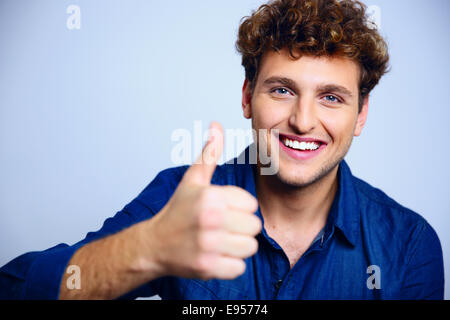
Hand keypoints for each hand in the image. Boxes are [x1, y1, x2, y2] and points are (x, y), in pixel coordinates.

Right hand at [145, 122, 260, 279]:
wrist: (154, 245)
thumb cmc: (177, 211)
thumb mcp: (192, 180)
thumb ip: (209, 153)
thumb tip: (216, 126)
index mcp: (210, 196)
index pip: (251, 204)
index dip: (240, 208)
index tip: (224, 210)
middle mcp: (210, 220)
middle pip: (254, 227)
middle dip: (241, 228)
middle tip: (223, 227)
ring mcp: (208, 246)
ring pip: (250, 247)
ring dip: (238, 246)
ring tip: (221, 241)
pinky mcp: (207, 267)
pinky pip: (239, 268)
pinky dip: (230, 264)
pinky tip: (216, 255)